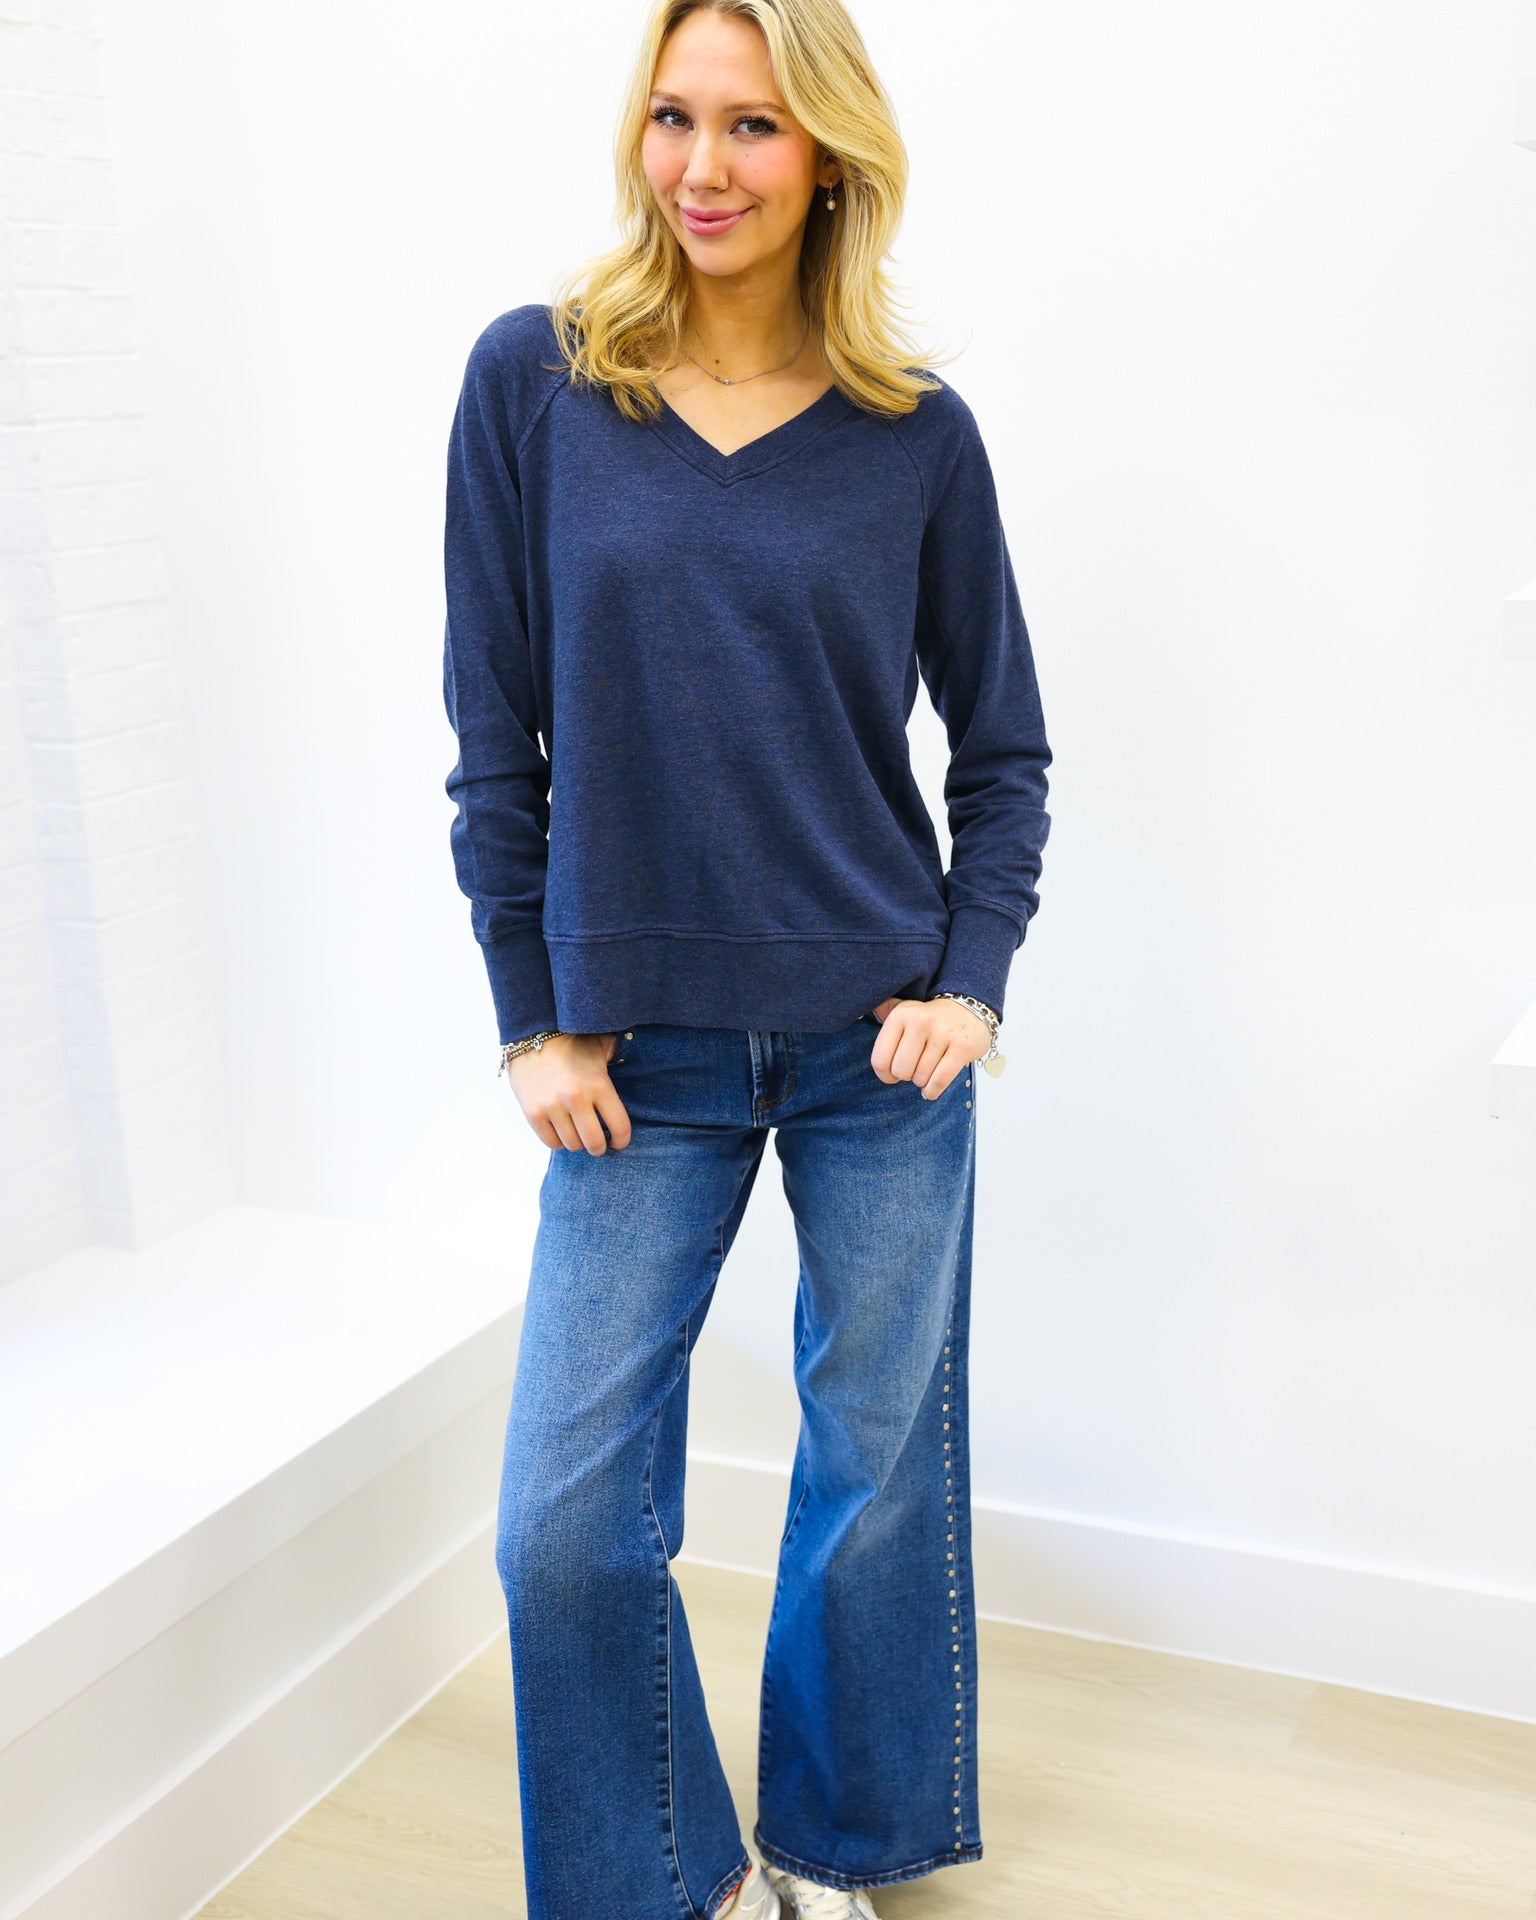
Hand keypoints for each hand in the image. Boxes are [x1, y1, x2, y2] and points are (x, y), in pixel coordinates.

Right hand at [505, 1031, 631, 1152]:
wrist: (532, 1036)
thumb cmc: (572, 1044)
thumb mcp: (601, 1048)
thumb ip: (620, 1060)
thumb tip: (645, 1063)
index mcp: (598, 1084)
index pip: (619, 1126)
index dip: (622, 1140)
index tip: (618, 1142)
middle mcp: (576, 1098)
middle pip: (594, 1142)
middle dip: (599, 1147)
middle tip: (598, 1144)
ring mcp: (552, 1107)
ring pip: (572, 1144)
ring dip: (577, 1142)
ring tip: (578, 1133)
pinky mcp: (533, 1113)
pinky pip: (550, 1142)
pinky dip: (558, 1140)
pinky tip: (561, 1130)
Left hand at [868, 996, 989, 1099]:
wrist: (969, 1010)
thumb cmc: (931, 1019)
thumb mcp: (906, 1011)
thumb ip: (884, 1012)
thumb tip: (861, 1013)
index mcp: (901, 1015)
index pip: (880, 1059)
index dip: (884, 1074)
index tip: (892, 1074)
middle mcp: (920, 1021)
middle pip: (900, 1071)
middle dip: (906, 1076)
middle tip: (914, 1069)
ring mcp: (942, 1033)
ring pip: (921, 1077)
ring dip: (922, 1081)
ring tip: (927, 1071)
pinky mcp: (962, 1047)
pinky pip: (940, 1081)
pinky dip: (933, 1091)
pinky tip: (931, 1089)